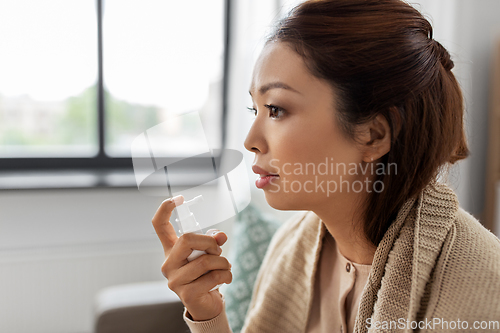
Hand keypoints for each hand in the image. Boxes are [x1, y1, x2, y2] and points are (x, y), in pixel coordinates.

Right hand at [152, 195, 231, 320]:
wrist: (205, 305)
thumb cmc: (206, 275)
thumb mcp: (210, 254)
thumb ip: (213, 241)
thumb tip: (221, 236)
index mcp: (171, 250)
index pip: (159, 226)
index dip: (165, 209)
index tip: (179, 198)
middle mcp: (168, 263)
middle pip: (187, 239)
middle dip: (210, 243)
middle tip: (218, 252)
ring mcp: (175, 280)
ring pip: (205, 261)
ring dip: (223, 262)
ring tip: (226, 268)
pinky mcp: (186, 294)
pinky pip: (213, 277)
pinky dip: (226, 276)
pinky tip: (226, 279)